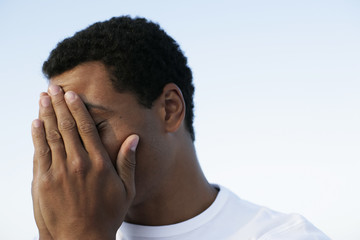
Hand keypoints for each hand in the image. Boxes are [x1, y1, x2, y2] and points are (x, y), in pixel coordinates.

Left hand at [31, 85, 138, 239]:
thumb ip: (129, 162)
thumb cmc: (107, 215)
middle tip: (53, 88)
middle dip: (59, 105)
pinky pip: (40, 152)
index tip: (71, 94)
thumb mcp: (126, 190)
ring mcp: (59, 171)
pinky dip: (37, 135)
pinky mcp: (43, 181)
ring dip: (46, 115)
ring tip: (43, 98)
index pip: (86, 128)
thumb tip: (134, 139)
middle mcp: (79, 163)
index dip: (77, 109)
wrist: (81, 239)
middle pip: (66, 127)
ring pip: (51, 136)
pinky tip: (36, 123)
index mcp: (99, 163)